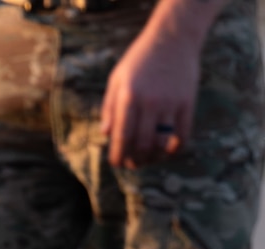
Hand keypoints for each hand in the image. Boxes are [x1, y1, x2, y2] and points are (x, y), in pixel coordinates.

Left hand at [103, 19, 207, 166]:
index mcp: (129, 98)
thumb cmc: (140, 60)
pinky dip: (175, 148)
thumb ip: (109, 107)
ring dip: (154, 157)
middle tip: (132, 163)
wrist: (173, 38)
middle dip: (135, 160)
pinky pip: (183, 134)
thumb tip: (106, 135)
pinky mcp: (188, 102)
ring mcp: (171, 103)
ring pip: (163, 143)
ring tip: (148, 158)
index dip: (118, 155)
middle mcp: (150, 102)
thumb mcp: (117, 79)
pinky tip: (167, 150)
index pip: (122, 136)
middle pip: (142, 144)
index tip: (116, 163)